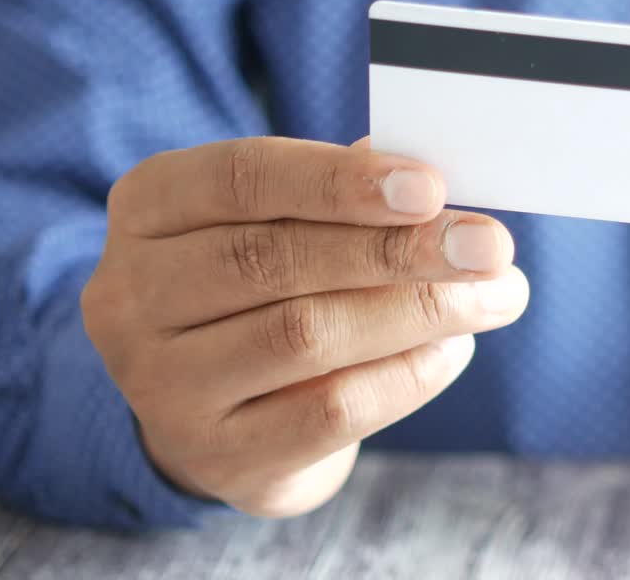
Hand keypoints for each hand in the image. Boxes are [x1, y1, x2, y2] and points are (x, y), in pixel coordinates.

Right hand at [81, 137, 528, 515]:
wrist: (226, 415)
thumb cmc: (268, 290)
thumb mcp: (283, 225)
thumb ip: (346, 197)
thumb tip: (436, 189)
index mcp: (150, 207)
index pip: (243, 176)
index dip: (340, 180)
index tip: (431, 187)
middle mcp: (132, 293)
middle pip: (276, 259)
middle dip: (400, 249)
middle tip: (491, 246)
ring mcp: (162, 383)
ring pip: (304, 334)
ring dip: (418, 310)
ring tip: (496, 295)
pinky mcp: (216, 453)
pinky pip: (328, 412)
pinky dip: (405, 375)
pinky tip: (454, 349)